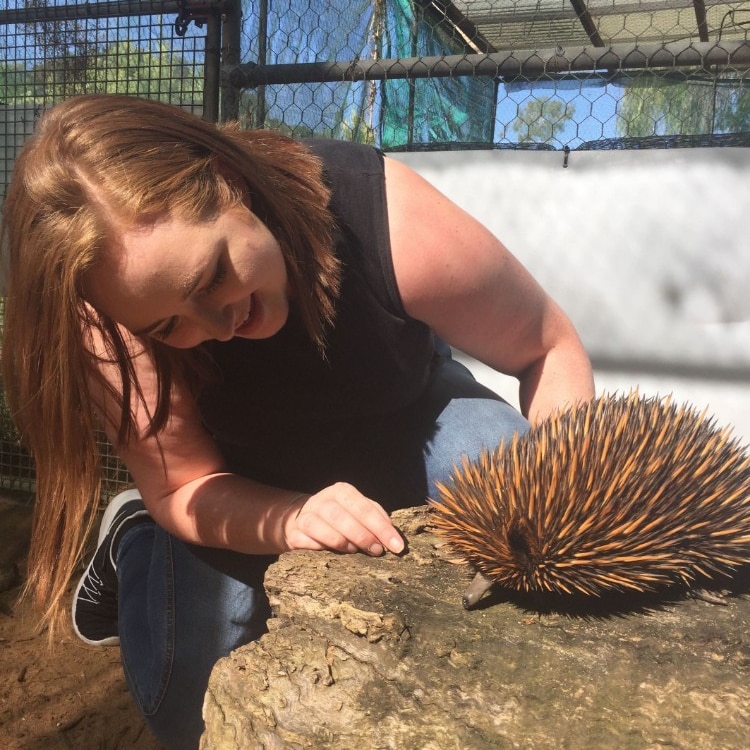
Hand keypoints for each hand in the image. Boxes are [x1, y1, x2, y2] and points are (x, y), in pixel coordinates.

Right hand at [282, 482, 403, 555]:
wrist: (301, 518)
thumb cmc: (340, 516)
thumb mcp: (358, 510)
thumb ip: (376, 517)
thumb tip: (392, 535)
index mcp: (342, 491)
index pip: (365, 508)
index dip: (382, 528)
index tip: (397, 547)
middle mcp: (323, 500)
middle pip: (344, 518)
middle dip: (364, 537)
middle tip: (378, 551)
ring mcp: (306, 516)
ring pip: (326, 531)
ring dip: (344, 544)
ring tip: (355, 551)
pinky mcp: (294, 533)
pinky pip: (309, 544)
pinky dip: (323, 550)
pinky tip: (331, 553)